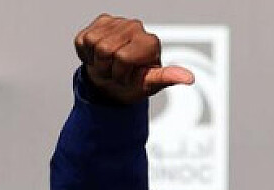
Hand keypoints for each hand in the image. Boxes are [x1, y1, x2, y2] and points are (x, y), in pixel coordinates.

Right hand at [74, 14, 193, 104]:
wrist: (114, 83)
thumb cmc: (134, 85)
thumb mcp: (150, 85)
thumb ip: (167, 78)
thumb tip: (190, 78)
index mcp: (151, 42)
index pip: (122, 58)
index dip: (120, 74)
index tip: (128, 78)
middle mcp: (136, 26)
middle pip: (106, 50)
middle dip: (108, 69)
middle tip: (115, 73)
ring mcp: (118, 21)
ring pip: (94, 43)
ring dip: (97, 62)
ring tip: (108, 65)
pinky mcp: (101, 21)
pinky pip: (83, 40)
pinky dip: (87, 54)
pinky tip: (98, 57)